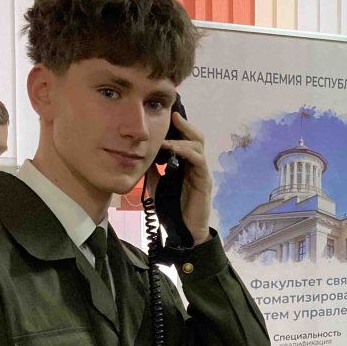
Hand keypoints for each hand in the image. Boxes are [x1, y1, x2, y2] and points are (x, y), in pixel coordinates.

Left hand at [149, 108, 213, 245]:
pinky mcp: (204, 180)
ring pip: (198, 144)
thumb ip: (153, 170)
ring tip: (169, 129)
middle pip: (195, 136)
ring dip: (183, 135)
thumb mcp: (157, 185)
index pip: (185, 139)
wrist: (184, 232)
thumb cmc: (171, 210)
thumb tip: (142, 153)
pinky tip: (171, 148)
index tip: (165, 113)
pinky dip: (185, 151)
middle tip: (172, 112)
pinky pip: (198, 160)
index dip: (177, 126)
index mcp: (185, 164)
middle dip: (184, 124)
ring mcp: (201, 172)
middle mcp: (196, 165)